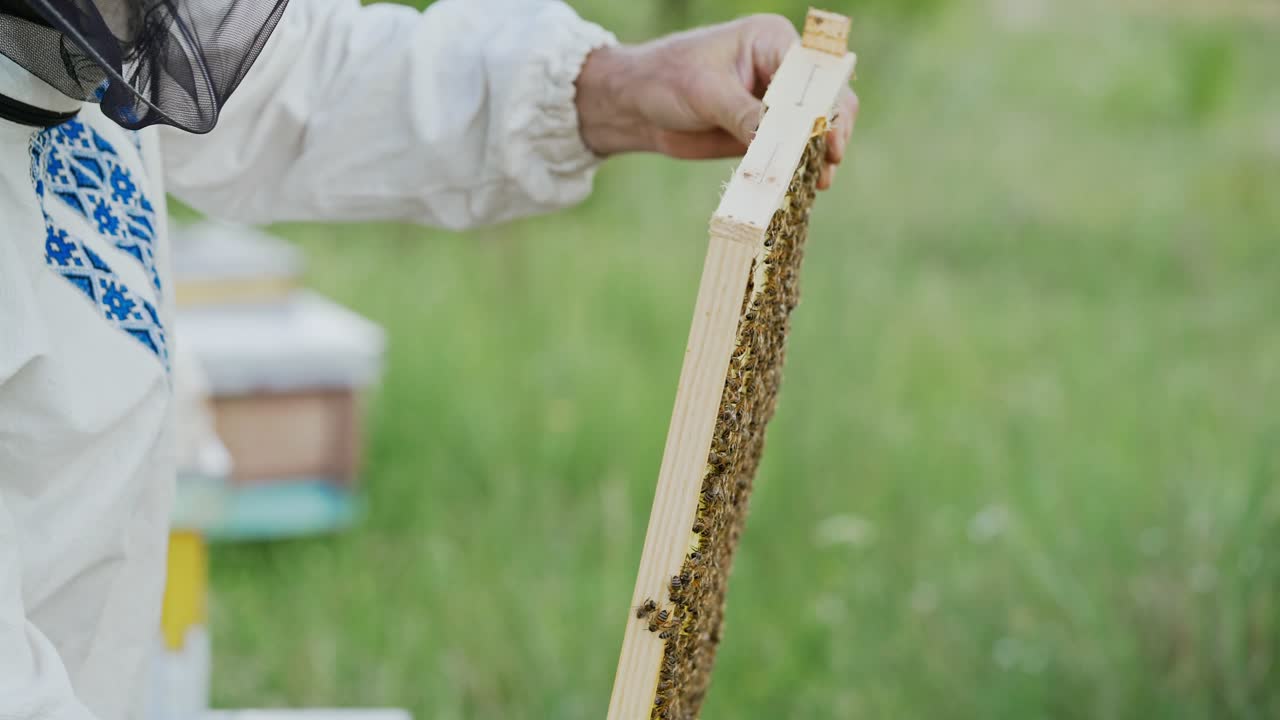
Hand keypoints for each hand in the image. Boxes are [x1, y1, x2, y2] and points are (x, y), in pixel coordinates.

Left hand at [574, 14, 857, 188]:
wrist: (636, 106)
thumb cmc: (665, 80)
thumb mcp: (706, 94)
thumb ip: (744, 115)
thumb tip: (781, 142)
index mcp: (772, 40)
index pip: (813, 71)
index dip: (827, 105)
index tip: (829, 139)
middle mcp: (781, 68)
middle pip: (824, 101)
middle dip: (828, 134)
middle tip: (827, 168)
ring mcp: (776, 102)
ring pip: (811, 130)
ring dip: (816, 156)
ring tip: (817, 184)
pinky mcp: (765, 133)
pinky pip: (789, 152)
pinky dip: (794, 170)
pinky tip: (799, 190)